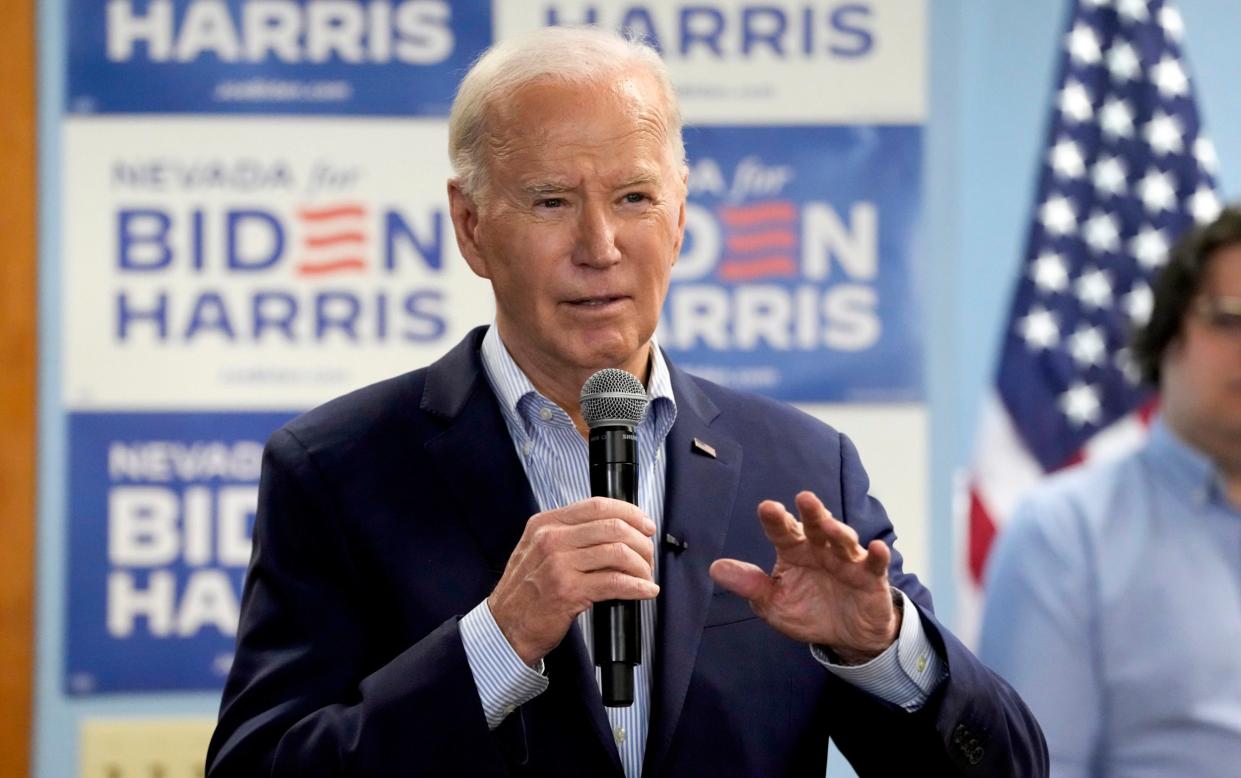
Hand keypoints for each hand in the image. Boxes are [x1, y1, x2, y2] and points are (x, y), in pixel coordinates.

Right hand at [488, 497, 658, 665]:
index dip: (630, 512)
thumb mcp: (537, 550)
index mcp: (545, 524)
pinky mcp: (568, 592)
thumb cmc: (525, 592)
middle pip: (613, 527)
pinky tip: (645, 590)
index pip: (597, 505)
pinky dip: (637, 586)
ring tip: (646, 576)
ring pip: (618, 552)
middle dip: (641, 542)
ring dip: (642, 565)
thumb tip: (613, 529)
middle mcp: (551, 539)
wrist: (505, 628)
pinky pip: (615, 583)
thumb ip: (568, 534)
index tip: (645, 525)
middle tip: (648, 555)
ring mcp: (559, 565)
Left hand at [709, 491, 899, 662]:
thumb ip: (750, 585)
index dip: (776, 520)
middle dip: (811, 513)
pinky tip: (877, 548)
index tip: (767, 508)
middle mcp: (821, 550)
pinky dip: (878, 556)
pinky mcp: (871, 578)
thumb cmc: (809, 611)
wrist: (846, 636)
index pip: (783, 531)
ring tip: (831, 525)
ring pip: (843, 541)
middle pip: (816, 527)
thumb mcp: (773, 604)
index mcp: (795, 551)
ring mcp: (847, 561)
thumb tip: (715, 568)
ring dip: (839, 531)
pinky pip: (874, 564)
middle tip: (804, 498)